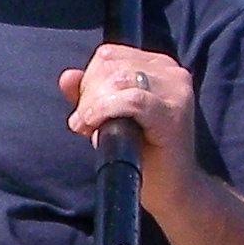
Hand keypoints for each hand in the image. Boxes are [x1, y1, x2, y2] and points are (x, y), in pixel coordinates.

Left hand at [61, 43, 196, 200]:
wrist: (171, 189)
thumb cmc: (141, 154)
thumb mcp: (108, 119)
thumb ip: (88, 96)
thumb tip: (67, 76)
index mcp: (157, 66)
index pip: (108, 55)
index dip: (88, 81)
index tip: (85, 112)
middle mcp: (171, 71)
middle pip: (110, 65)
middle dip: (88, 95)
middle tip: (84, 124)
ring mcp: (176, 90)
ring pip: (118, 79)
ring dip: (94, 105)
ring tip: (90, 129)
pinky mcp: (174, 112)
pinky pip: (132, 99)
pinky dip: (106, 110)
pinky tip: (95, 126)